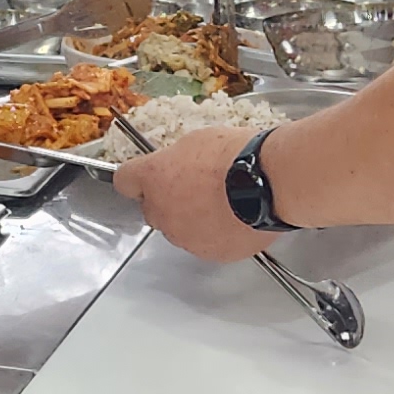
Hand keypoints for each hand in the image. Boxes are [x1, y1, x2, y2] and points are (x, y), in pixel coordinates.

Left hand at [112, 125, 277, 262]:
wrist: (268, 183)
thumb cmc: (238, 155)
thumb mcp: (198, 140)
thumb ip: (177, 158)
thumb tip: (179, 164)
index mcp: (152, 177)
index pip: (124, 180)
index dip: (137, 178)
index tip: (145, 178)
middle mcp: (160, 211)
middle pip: (152, 210)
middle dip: (167, 201)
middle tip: (196, 188)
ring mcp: (183, 236)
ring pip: (179, 230)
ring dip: (192, 220)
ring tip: (223, 203)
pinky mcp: (209, 253)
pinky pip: (206, 244)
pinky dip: (217, 235)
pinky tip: (235, 218)